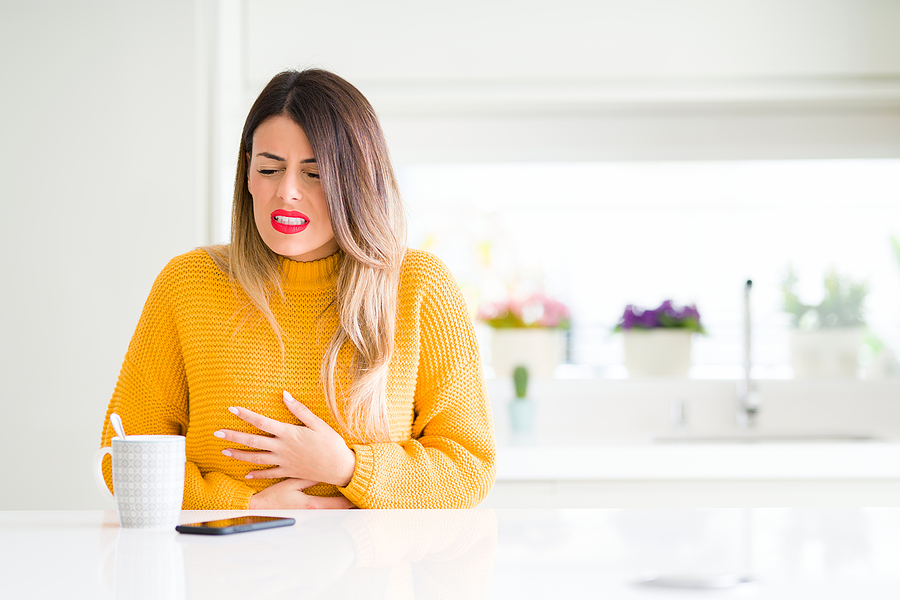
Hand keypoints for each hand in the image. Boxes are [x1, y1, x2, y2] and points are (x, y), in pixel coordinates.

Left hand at [216, 391, 356, 486]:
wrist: (340, 468)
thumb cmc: (332, 444)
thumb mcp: (318, 423)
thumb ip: (299, 410)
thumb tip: (285, 395)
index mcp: (289, 433)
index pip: (261, 422)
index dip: (245, 415)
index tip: (231, 409)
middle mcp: (282, 448)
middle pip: (253, 441)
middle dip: (233, 436)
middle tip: (217, 433)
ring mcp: (284, 462)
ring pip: (256, 458)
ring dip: (239, 455)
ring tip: (224, 451)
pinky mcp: (288, 472)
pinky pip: (268, 474)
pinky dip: (256, 474)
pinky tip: (245, 473)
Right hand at [248, 478, 355, 509]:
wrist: (258, 509)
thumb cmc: (273, 496)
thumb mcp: (292, 484)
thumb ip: (310, 479)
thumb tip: (326, 473)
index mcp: (312, 505)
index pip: (337, 504)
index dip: (350, 501)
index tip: (360, 497)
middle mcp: (313, 514)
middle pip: (337, 512)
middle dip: (350, 508)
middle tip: (363, 503)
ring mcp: (308, 518)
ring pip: (331, 515)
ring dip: (341, 510)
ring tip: (354, 506)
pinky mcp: (304, 518)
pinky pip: (321, 517)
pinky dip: (330, 513)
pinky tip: (336, 511)